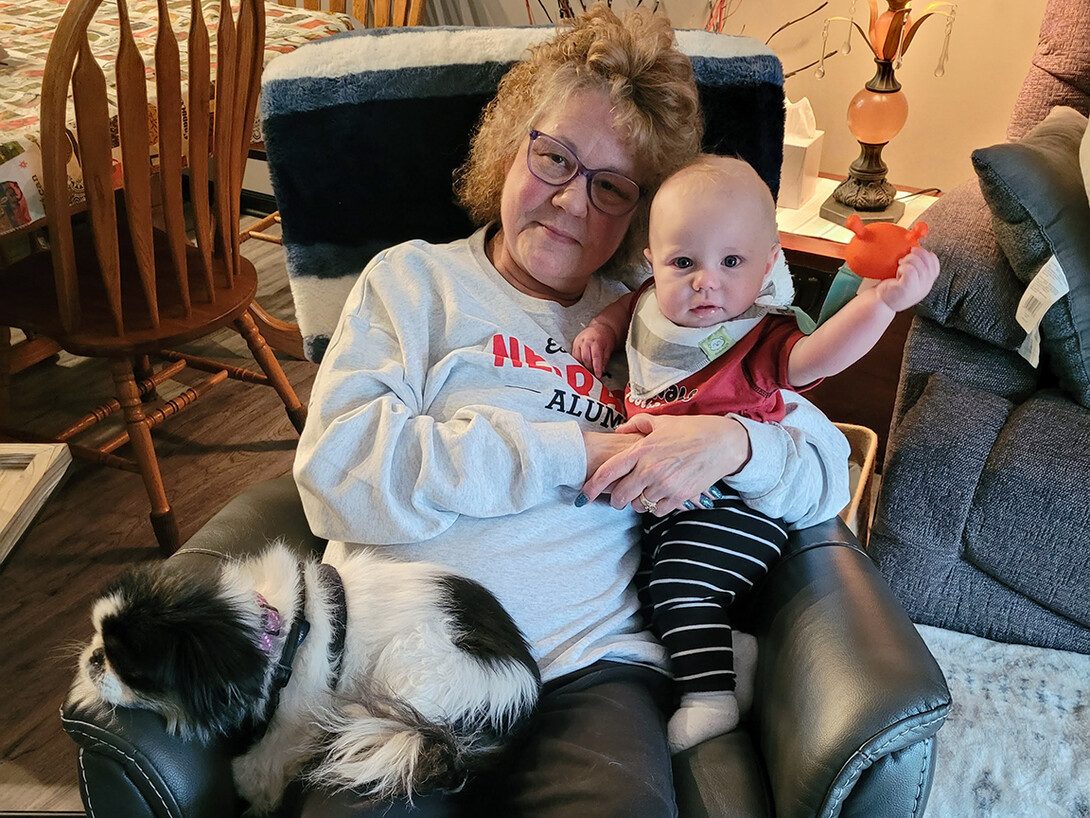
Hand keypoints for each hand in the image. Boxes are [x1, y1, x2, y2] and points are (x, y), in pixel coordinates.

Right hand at [572, 323, 616, 378]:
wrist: (600, 328)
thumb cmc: (605, 337)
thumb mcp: (609, 348)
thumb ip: (604, 360)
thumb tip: (601, 371)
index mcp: (595, 340)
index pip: (595, 356)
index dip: (596, 367)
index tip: (598, 375)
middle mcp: (585, 341)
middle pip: (585, 358)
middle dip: (589, 369)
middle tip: (594, 375)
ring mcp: (578, 343)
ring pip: (577, 359)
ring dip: (583, 367)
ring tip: (588, 372)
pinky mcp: (574, 345)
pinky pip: (574, 357)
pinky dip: (578, 363)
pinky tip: (582, 367)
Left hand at [579, 413, 750, 515]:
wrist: (722, 443)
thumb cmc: (691, 429)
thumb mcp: (661, 421)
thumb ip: (636, 425)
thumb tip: (618, 431)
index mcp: (641, 450)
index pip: (608, 472)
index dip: (592, 486)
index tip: (583, 495)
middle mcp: (650, 469)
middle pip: (620, 495)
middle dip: (615, 499)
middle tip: (617, 497)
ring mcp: (665, 485)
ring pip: (638, 505)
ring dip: (636, 502)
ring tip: (643, 493)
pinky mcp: (679, 497)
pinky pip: (656, 511)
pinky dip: (654, 507)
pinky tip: (659, 496)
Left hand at [872, 246, 939, 312]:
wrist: (879, 302)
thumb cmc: (891, 287)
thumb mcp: (907, 277)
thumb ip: (915, 267)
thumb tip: (916, 249)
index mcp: (927, 282)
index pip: (935, 264)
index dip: (926, 254)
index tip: (914, 252)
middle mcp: (925, 287)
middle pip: (929, 263)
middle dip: (918, 254)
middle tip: (905, 256)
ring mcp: (918, 289)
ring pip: (920, 266)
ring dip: (909, 260)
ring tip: (900, 264)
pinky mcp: (907, 289)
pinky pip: (910, 271)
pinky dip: (904, 267)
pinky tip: (898, 272)